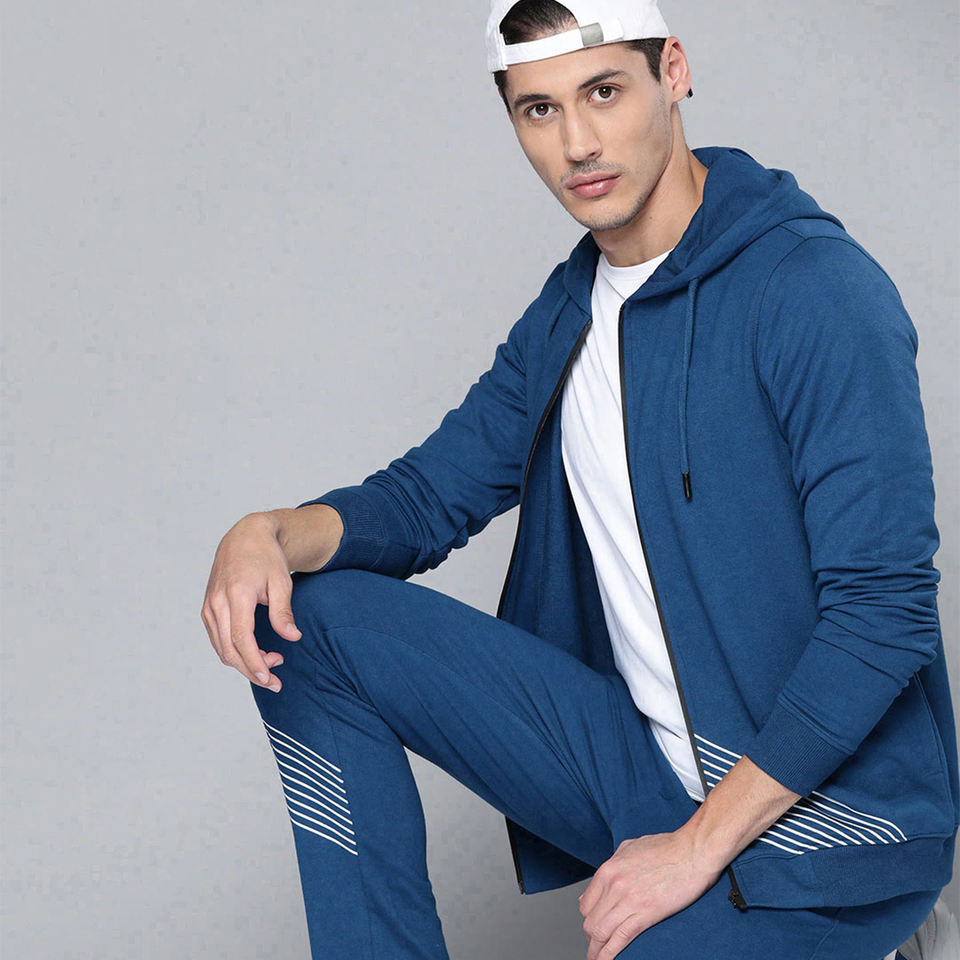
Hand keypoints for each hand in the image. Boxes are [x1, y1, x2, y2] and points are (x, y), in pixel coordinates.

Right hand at [201, 512, 302, 691]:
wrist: (246, 537)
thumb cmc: (267, 557)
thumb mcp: (282, 582)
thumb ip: (283, 612)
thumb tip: (292, 637)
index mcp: (236, 594)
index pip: (241, 638)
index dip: (254, 662)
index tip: (269, 678)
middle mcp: (217, 603)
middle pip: (229, 650)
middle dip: (251, 670)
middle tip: (275, 681)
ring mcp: (209, 607)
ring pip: (221, 648)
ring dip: (244, 663)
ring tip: (273, 661)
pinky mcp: (208, 609)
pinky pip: (218, 639)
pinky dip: (234, 652)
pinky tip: (256, 652)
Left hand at [578, 828, 721, 959]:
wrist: (692, 851)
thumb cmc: (666, 847)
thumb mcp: (630, 847)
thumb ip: (612, 864)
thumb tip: (600, 882)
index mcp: (608, 869)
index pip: (586, 904)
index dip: (589, 918)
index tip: (594, 926)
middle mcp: (614, 885)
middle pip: (590, 921)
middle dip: (592, 937)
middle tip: (597, 945)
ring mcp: (629, 901)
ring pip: (601, 933)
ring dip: (596, 950)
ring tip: (597, 959)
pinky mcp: (646, 914)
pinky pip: (621, 939)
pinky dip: (608, 954)